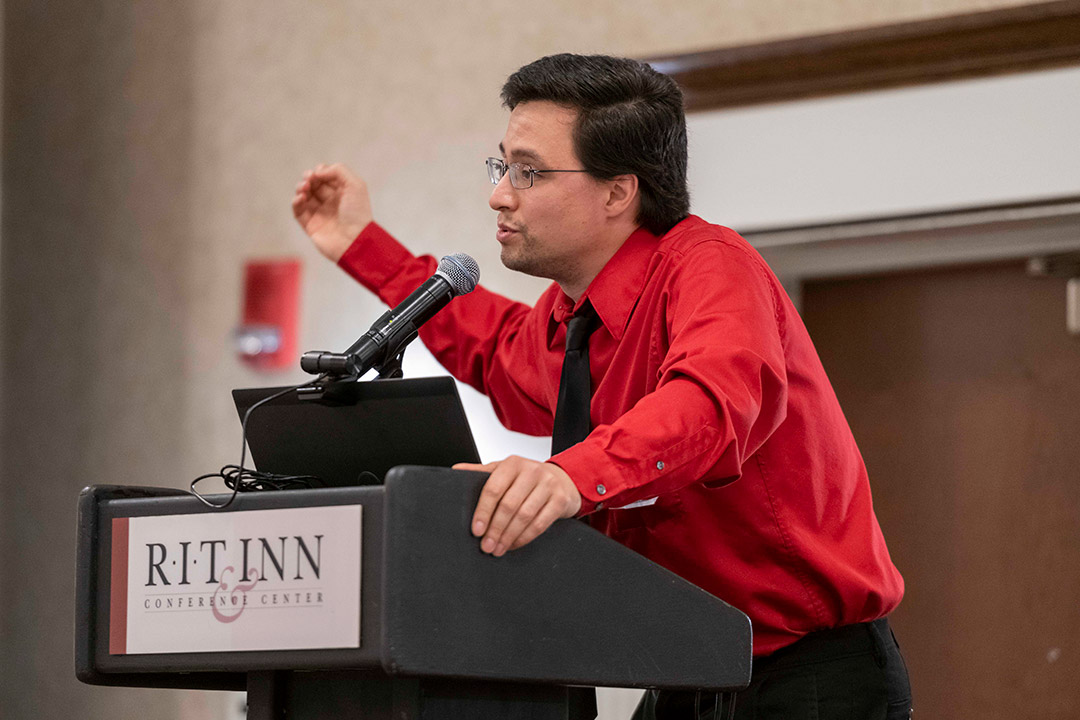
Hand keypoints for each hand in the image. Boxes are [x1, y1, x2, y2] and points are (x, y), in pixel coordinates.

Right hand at [292, 163, 373, 261]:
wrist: (355, 240)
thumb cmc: (358, 213)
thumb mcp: (355, 185)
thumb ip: (338, 170)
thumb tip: (318, 172)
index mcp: (342, 193)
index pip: (326, 176)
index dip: (320, 171)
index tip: (320, 172)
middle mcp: (330, 202)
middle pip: (313, 184)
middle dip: (309, 178)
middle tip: (309, 178)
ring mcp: (320, 213)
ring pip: (304, 195)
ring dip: (301, 188)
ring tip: (304, 188)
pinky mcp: (310, 225)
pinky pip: (298, 211)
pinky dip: (296, 202)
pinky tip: (300, 198)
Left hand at [453, 456, 581, 556]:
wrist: (562, 479)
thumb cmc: (527, 478)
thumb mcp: (505, 471)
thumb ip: (482, 472)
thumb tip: (456, 469)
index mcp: (512, 463)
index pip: (493, 488)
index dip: (483, 511)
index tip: (476, 530)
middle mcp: (532, 471)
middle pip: (509, 505)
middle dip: (495, 529)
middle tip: (486, 546)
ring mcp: (548, 484)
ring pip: (525, 516)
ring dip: (509, 536)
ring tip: (498, 548)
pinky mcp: (560, 500)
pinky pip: (540, 523)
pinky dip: (525, 538)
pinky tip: (514, 544)